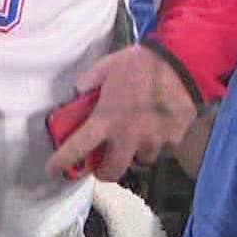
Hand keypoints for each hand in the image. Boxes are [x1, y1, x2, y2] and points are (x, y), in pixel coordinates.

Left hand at [47, 44, 199, 181]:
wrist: (183, 64)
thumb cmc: (142, 63)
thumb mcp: (107, 66)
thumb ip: (89, 81)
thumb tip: (79, 91)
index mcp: (106, 118)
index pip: (78, 147)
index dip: (62, 162)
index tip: (53, 170)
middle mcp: (128, 136)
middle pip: (112, 172)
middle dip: (104, 172)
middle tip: (102, 165)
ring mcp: (152, 141)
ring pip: (139, 160)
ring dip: (133, 153)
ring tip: (135, 137)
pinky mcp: (173, 141)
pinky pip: (161, 149)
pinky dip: (156, 143)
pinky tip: (156, 127)